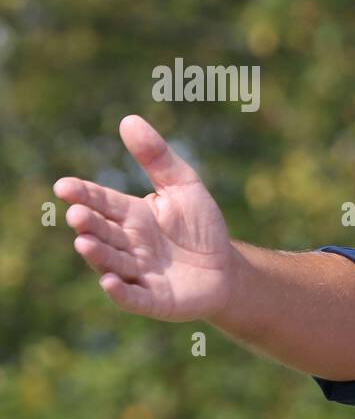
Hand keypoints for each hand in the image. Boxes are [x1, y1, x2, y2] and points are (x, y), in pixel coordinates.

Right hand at [54, 114, 239, 321]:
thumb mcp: (185, 186)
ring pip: (111, 263)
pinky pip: (133, 297)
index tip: (64, 186)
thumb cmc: (201, 227)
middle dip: (88, 224)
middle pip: (103, 232)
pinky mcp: (153, 299)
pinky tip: (109, 282)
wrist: (226, 269)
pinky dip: (120, 292)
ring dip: (97, 255)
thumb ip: (158, 158)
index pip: (103, 202)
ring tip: (85, 242)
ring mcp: (138, 273)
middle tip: (77, 215)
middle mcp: (128, 244)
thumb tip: (128, 120)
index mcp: (132, 215)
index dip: (84, 195)